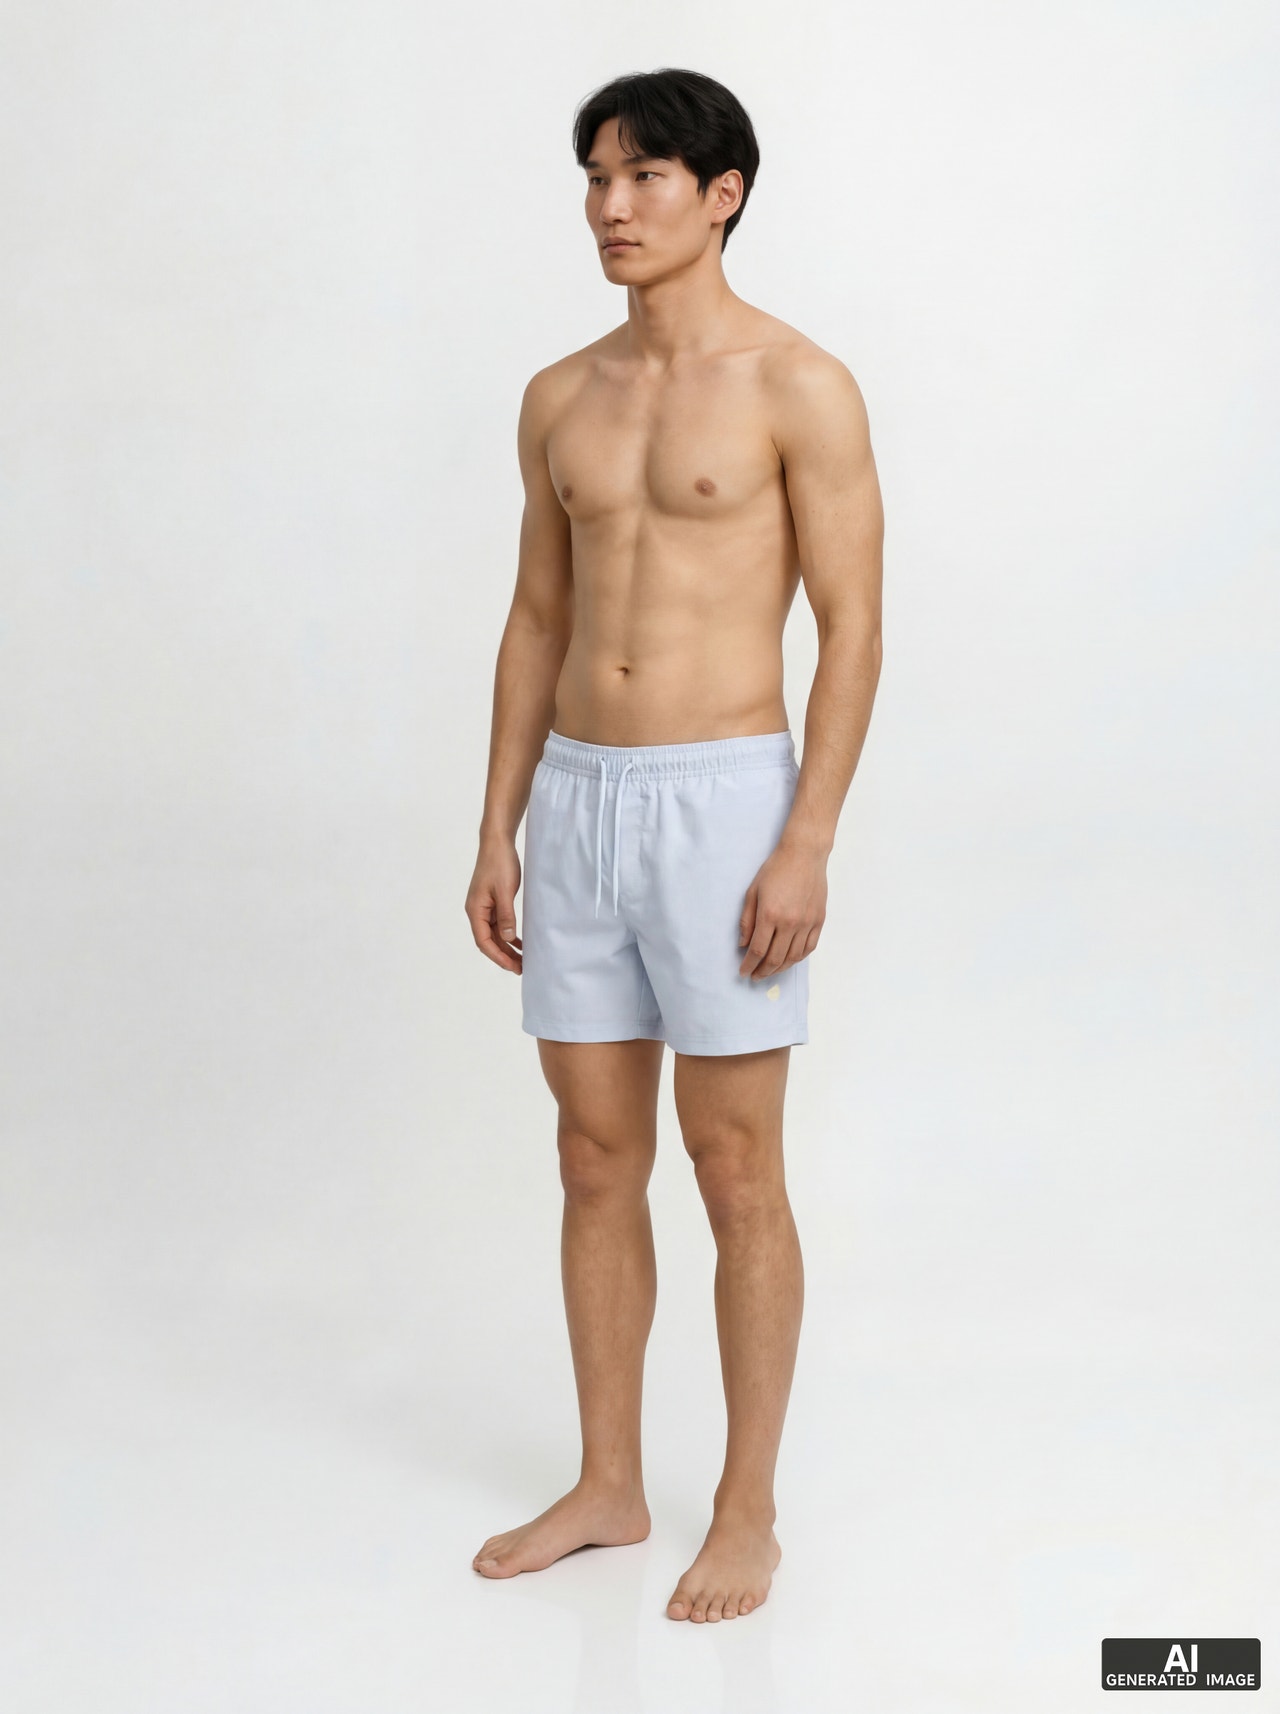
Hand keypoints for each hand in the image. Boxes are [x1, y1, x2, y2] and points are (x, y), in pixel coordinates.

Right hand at [465, 837, 522, 972]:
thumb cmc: (499, 864)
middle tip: (521, 968)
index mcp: (475, 910)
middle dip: (504, 956)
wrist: (497, 843)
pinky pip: (498, 925)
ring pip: (494, 935)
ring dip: (506, 948)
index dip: (498, 956)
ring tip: (522, 960)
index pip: (483, 941)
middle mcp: (477, 911)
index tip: (512, 967)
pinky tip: (519, 942)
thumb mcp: (505, 891)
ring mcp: (484, 908)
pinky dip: (508, 935)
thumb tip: (507, 938)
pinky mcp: (492, 903)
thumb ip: (506, 916)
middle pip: (488, 941)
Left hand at [738, 840, 826, 979]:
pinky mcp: (819, 920)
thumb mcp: (752, 892)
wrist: (804, 855)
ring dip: (780, 968)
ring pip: (793, 957)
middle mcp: (790, 923)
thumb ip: (746, 920)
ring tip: (770, 971)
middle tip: (755, 976)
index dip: (749, 965)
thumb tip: (743, 944)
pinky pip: (809, 947)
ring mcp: (807, 923)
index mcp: (770, 915)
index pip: (757, 950)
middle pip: (775, 958)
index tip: (743, 971)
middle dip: (763, 972)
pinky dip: (798, 958)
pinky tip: (789, 960)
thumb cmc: (775, 870)